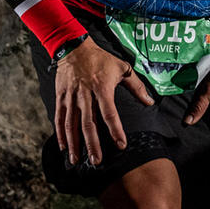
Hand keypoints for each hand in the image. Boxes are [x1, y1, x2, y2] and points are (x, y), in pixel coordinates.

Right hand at [53, 38, 153, 165]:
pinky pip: (59, 118)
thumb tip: (150, 102)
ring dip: (74, 143)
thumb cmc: (100, 59)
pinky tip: (63, 146)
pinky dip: (60, 133)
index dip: (115, 130)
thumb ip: (137, 86)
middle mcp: (85, 95)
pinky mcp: (61, 97)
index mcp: (102, 88)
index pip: (110, 113)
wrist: (74, 47)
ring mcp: (71, 97)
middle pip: (88, 123)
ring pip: (71, 124)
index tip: (120, 144)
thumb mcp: (122, 68)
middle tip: (96, 161)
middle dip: (92, 144)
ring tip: (77, 159)